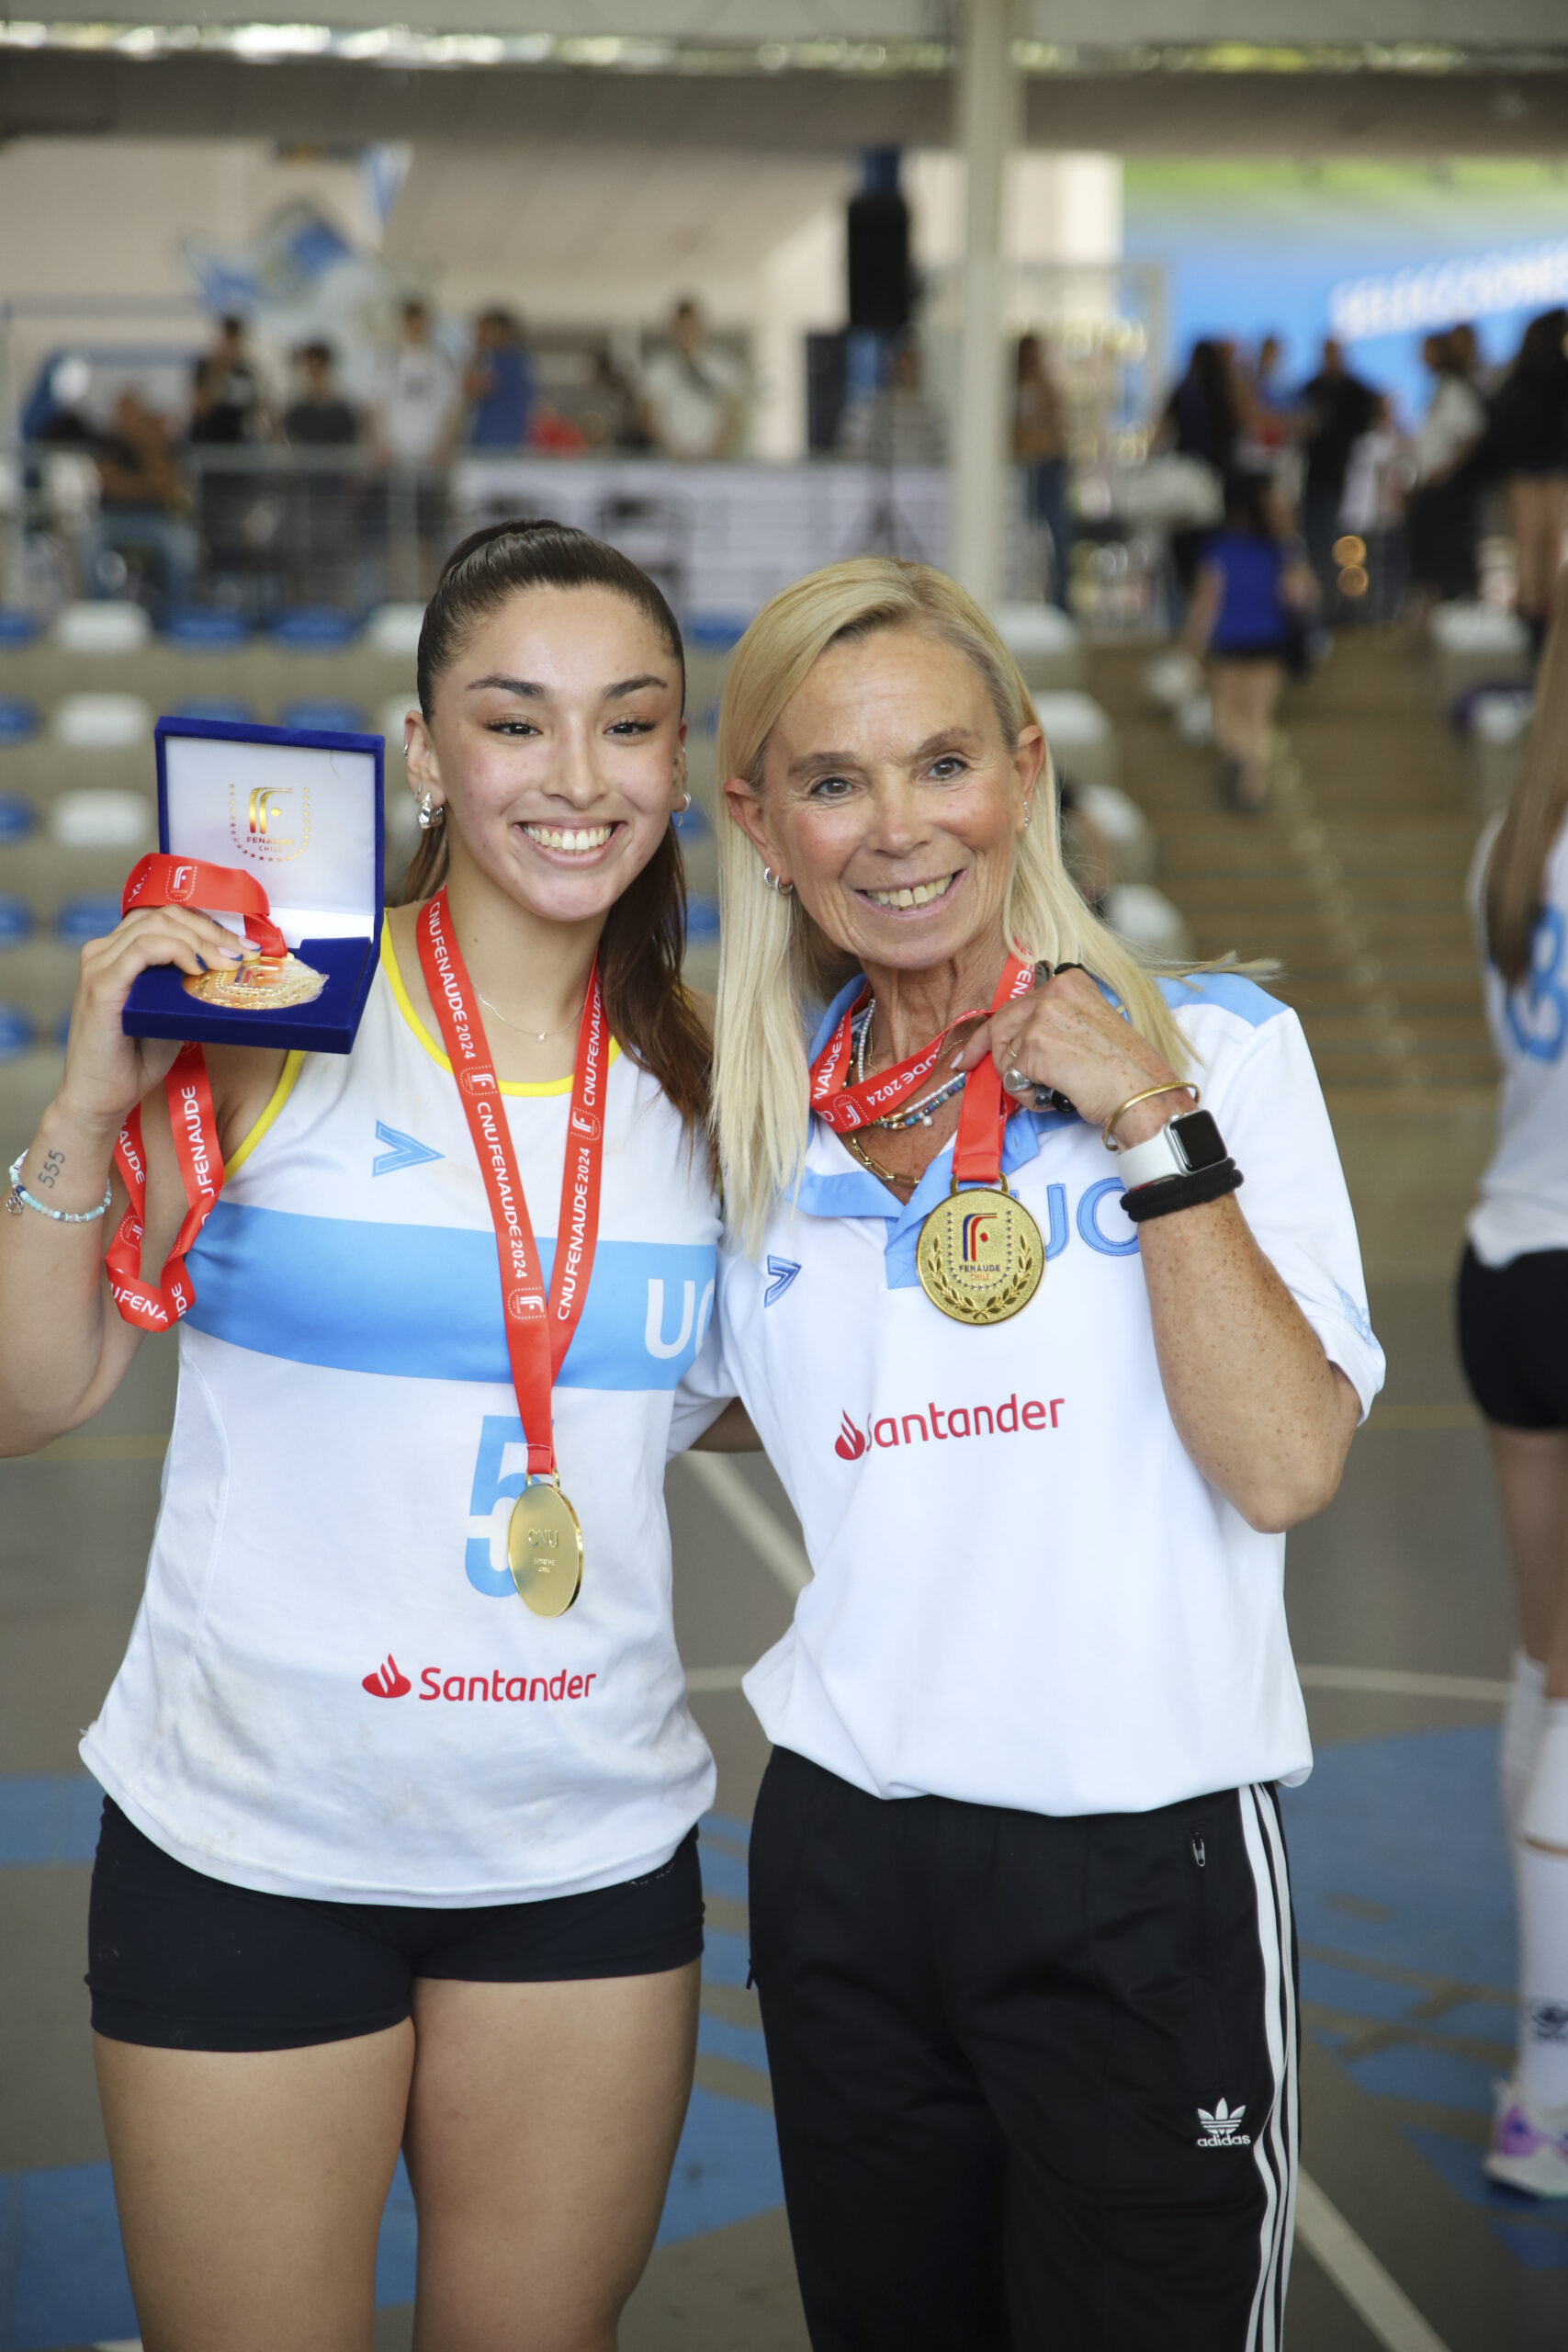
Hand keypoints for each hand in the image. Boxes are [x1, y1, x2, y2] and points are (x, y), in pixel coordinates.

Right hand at [55, 908, 248, 1140]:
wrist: (102, 1098)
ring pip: (158, 926)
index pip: (167, 918)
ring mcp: (100, 964)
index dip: (209, 925)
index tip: (245, 948)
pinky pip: (143, 949)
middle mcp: (105, 951)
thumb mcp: (171, 1013)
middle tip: (245, 955)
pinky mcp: (101, 983)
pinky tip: (199, 968)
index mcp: (119, 952)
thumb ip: (188, 987)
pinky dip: (177, 951)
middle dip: (213, 931)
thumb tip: (233, 971)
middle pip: (166, 916)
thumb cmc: (135, 1060)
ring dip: (203, 941)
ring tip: (230, 963)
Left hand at [951, 967, 1184, 1142]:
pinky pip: (1012, 1078)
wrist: (1143, 1094)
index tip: (971, 1050)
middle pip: (999, 1027)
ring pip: (1005, 1056)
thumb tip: (1016, 1044)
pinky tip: (1055, 1096)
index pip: (1015, 1005)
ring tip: (1052, 1090)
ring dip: (1021, 1082)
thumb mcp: (1090, 1027)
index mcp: (1069, 982)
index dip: (989, 1032)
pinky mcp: (1035, 1045)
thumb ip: (1055, 1024)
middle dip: (992, 1058)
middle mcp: (1054, 992)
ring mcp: (1042, 1017)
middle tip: (981, 1074)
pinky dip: (1028, 1096)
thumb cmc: (1126, 1071)